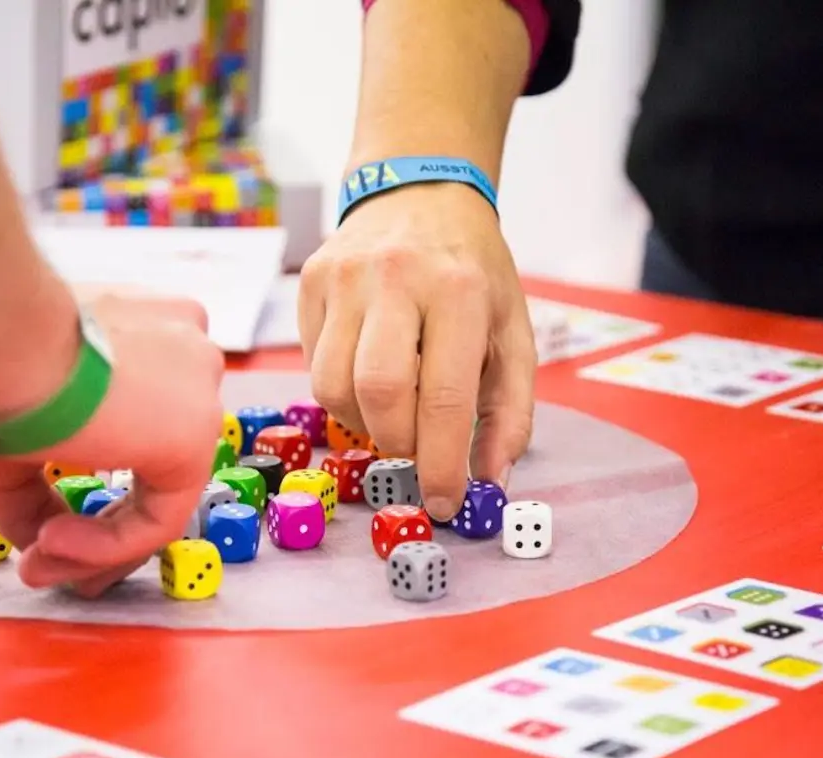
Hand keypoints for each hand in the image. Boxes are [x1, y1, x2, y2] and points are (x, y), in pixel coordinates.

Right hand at [0, 291, 224, 596]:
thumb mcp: (10, 430)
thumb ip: (34, 486)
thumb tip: (35, 540)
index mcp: (142, 328)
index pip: (137, 422)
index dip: (92, 481)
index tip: (46, 528)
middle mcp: (181, 349)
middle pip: (154, 462)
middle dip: (101, 527)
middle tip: (49, 560)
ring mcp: (196, 387)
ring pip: (158, 493)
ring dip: (97, 544)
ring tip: (39, 559)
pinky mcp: (193, 434)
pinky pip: (158, 515)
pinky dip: (107, 544)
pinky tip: (52, 543)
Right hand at [297, 182, 534, 518]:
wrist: (418, 192)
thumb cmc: (471, 272)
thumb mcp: (511, 331)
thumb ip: (511, 409)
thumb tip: (491, 479)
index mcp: (459, 291)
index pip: (444, 397)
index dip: (443, 462)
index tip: (445, 501)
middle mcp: (397, 278)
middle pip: (379, 392)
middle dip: (398, 444)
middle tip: (416, 454)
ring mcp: (345, 278)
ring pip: (333, 386)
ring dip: (363, 423)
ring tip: (392, 415)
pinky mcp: (310, 282)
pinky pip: (314, 364)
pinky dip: (341, 392)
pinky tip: (368, 379)